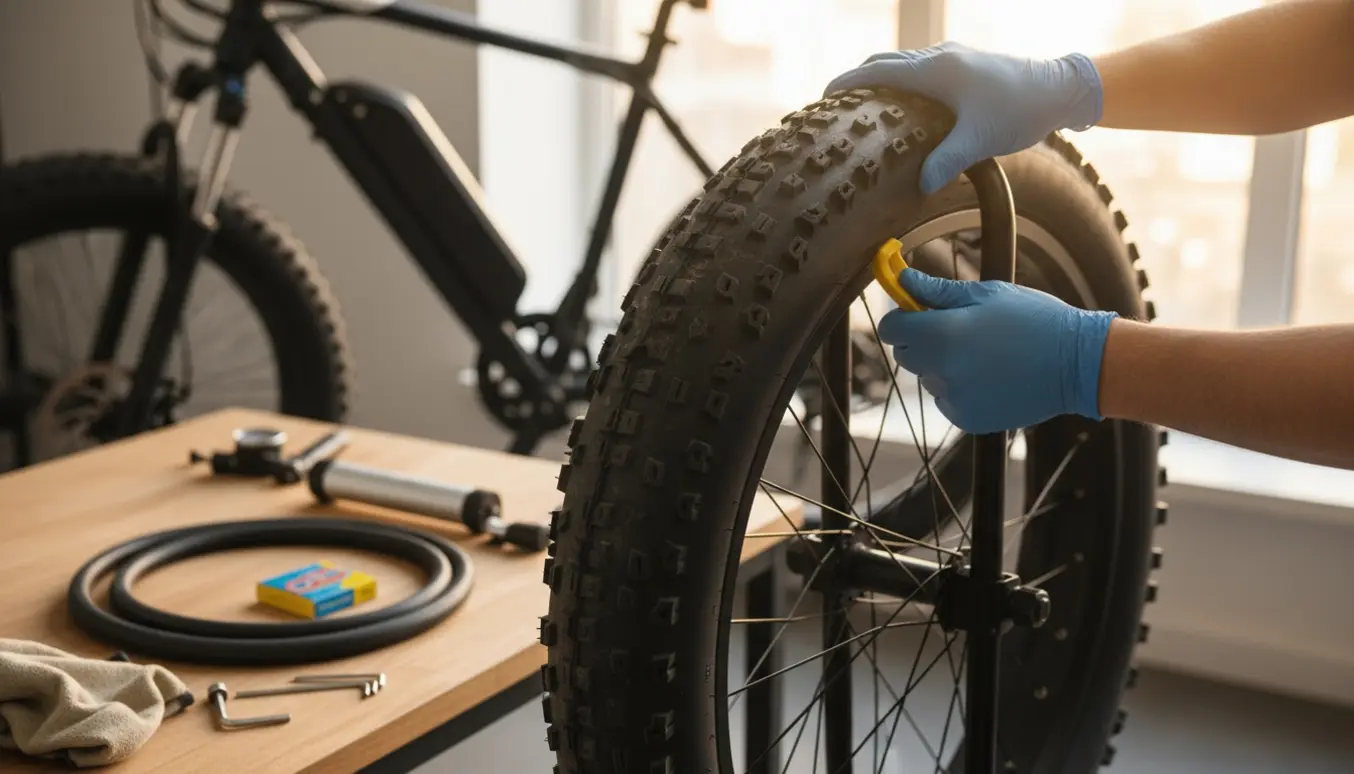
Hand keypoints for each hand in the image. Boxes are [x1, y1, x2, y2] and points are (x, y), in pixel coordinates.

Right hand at [823, 41, 1102, 193]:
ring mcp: (950, 59)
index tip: (821, 99)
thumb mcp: (979, 141)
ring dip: (879, 84)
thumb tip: (921, 186)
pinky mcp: (961, 66)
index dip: (845, 84)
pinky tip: (902, 114)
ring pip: (901, 66)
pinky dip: (900, 86)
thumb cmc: (1019, 110)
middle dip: (856, 83)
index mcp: (934, 69)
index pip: (875, 72)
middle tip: (836, 112)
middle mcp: (937, 57)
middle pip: (882, 64)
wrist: (1059, 89)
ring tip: (863, 115)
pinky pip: (918, 71)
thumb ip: (946, 162)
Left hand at [877, 269, 1116, 433]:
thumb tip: (904, 279)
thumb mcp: (987, 295)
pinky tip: (991, 376)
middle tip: (957, 330)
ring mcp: (954, 398)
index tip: (914, 313)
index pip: (892, 329)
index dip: (901, 319)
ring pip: (930, 378)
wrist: (1077, 363)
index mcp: (943, 334)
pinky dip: (961, 389)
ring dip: (944, 365)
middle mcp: (943, 370)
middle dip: (921, 341)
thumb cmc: (1035, 320)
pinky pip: (948, 399)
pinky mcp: (967, 418)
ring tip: (985, 354)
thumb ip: (938, 291)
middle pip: (907, 356)